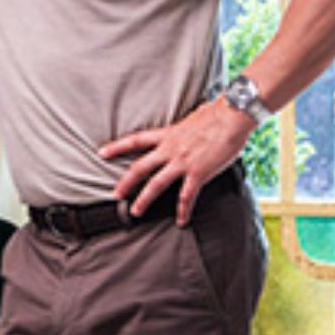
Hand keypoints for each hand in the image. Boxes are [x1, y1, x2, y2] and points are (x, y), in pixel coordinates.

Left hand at [98, 99, 254, 225]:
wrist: (232, 116)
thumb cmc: (217, 114)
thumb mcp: (191, 118)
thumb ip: (184, 127)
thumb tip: (187, 124)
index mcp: (167, 135)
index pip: (135, 140)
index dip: (117, 147)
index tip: (102, 152)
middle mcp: (170, 149)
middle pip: (139, 167)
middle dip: (125, 182)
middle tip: (116, 195)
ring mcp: (182, 162)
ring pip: (156, 184)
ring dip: (144, 200)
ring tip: (136, 212)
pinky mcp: (198, 173)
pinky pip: (187, 196)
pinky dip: (183, 210)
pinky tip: (182, 221)